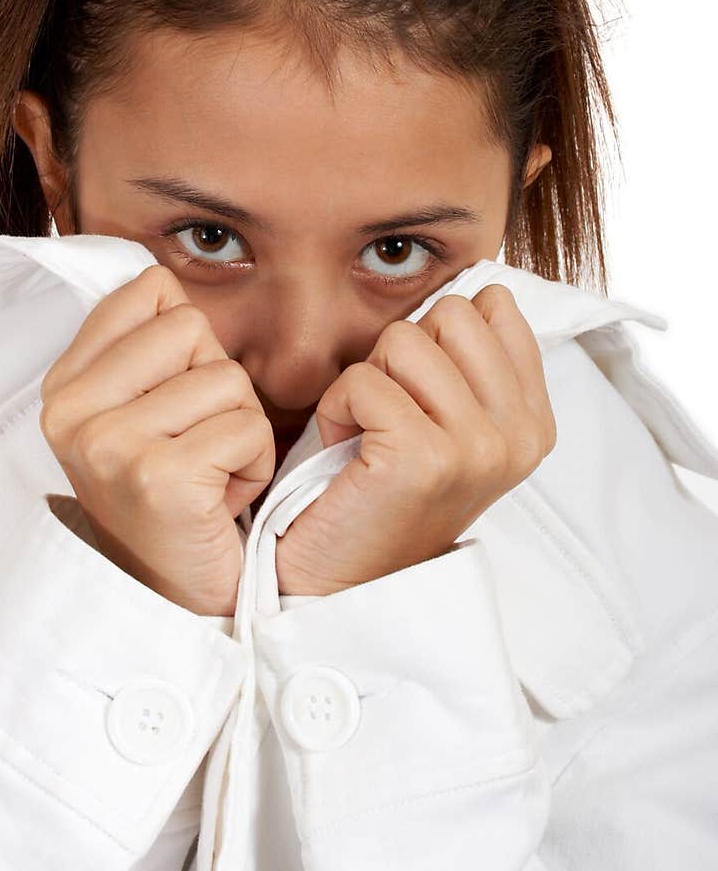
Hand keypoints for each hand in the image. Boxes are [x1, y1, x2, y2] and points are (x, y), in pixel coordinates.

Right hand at [39, 264, 274, 614]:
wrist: (173, 601)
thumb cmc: (171, 500)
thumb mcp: (137, 413)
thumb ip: (144, 345)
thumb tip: (166, 277)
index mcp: (63, 386)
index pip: (148, 291)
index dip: (186, 342)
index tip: (170, 403)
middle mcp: (72, 411)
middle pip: (191, 328)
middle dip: (217, 386)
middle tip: (194, 446)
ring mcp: (111, 444)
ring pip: (228, 379)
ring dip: (241, 431)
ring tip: (208, 476)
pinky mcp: (160, 478)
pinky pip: (248, 427)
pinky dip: (255, 465)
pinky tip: (222, 500)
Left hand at [275, 284, 556, 595]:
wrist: (342, 587)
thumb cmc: (380, 495)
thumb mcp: (449, 423)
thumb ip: (472, 360)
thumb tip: (480, 283)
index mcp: (534, 422)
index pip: (494, 306)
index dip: (439, 338)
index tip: (426, 399)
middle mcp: (517, 436)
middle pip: (449, 313)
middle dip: (402, 355)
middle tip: (389, 420)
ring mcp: (476, 448)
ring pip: (402, 340)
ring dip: (366, 382)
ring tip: (367, 438)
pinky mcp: (422, 457)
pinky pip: (362, 380)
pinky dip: (337, 410)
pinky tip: (345, 455)